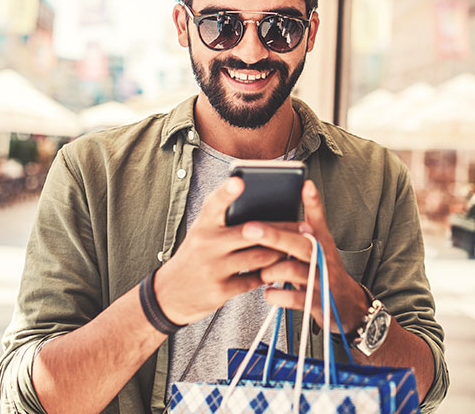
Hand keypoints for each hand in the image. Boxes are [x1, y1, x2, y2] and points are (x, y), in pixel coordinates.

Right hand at [154, 177, 286, 324]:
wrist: (170, 294)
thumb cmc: (197, 254)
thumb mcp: (203, 233)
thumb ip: (226, 220)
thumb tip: (267, 205)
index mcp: (203, 224)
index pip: (214, 204)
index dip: (226, 192)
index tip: (239, 181)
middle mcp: (206, 244)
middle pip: (250, 232)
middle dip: (280, 229)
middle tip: (304, 227)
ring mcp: (213, 268)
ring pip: (258, 257)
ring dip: (280, 253)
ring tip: (295, 248)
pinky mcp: (220, 290)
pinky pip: (254, 280)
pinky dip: (269, 274)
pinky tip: (280, 269)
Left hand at [251, 180, 368, 333]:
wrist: (345, 305)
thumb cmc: (323, 268)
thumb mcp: (321, 244)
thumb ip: (307, 223)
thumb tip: (297, 191)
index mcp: (323, 241)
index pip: (318, 218)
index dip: (313, 202)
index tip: (305, 184)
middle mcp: (323, 258)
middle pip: (299, 243)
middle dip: (273, 236)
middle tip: (249, 229)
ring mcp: (320, 280)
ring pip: (290, 270)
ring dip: (269, 271)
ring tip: (263, 273)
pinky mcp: (316, 302)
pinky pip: (290, 297)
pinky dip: (275, 294)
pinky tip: (269, 292)